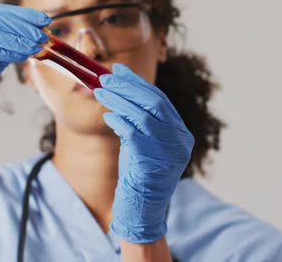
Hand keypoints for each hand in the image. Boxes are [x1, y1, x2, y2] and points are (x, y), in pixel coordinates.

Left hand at [94, 63, 193, 243]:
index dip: (138, 83)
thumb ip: (139, 120)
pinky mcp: (153, 163)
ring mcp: (169, 152)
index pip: (161, 100)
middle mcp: (180, 141)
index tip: (119, 70)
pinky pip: (135, 134)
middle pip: (155, 103)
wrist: (143, 210)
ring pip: (144, 115)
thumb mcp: (143, 143)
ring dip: (119, 100)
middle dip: (128, 87)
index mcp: (181, 134)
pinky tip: (108, 116)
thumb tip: (120, 88)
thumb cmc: (140, 176)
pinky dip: (120, 121)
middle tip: (105, 77)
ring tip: (100, 91)